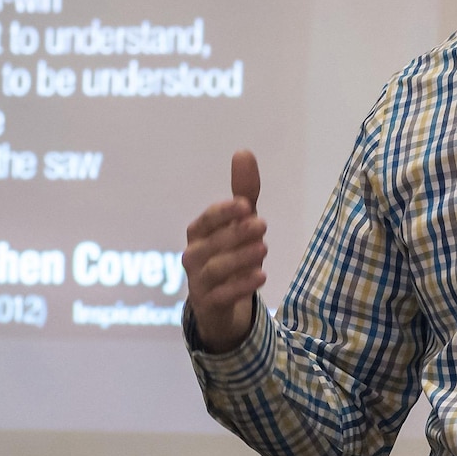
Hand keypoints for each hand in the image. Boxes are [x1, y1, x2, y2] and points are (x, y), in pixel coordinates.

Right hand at [181, 150, 266, 351]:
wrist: (220, 304)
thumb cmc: (229, 255)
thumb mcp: (240, 224)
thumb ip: (244, 192)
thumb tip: (243, 152)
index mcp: (198, 233)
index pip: (207, 220)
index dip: (224, 212)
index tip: (245, 204)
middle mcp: (193, 256)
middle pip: (211, 244)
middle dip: (236, 233)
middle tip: (261, 224)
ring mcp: (198, 282)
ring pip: (215, 269)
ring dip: (240, 258)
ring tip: (263, 249)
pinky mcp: (208, 304)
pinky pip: (222, 296)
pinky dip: (241, 286)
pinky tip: (261, 276)